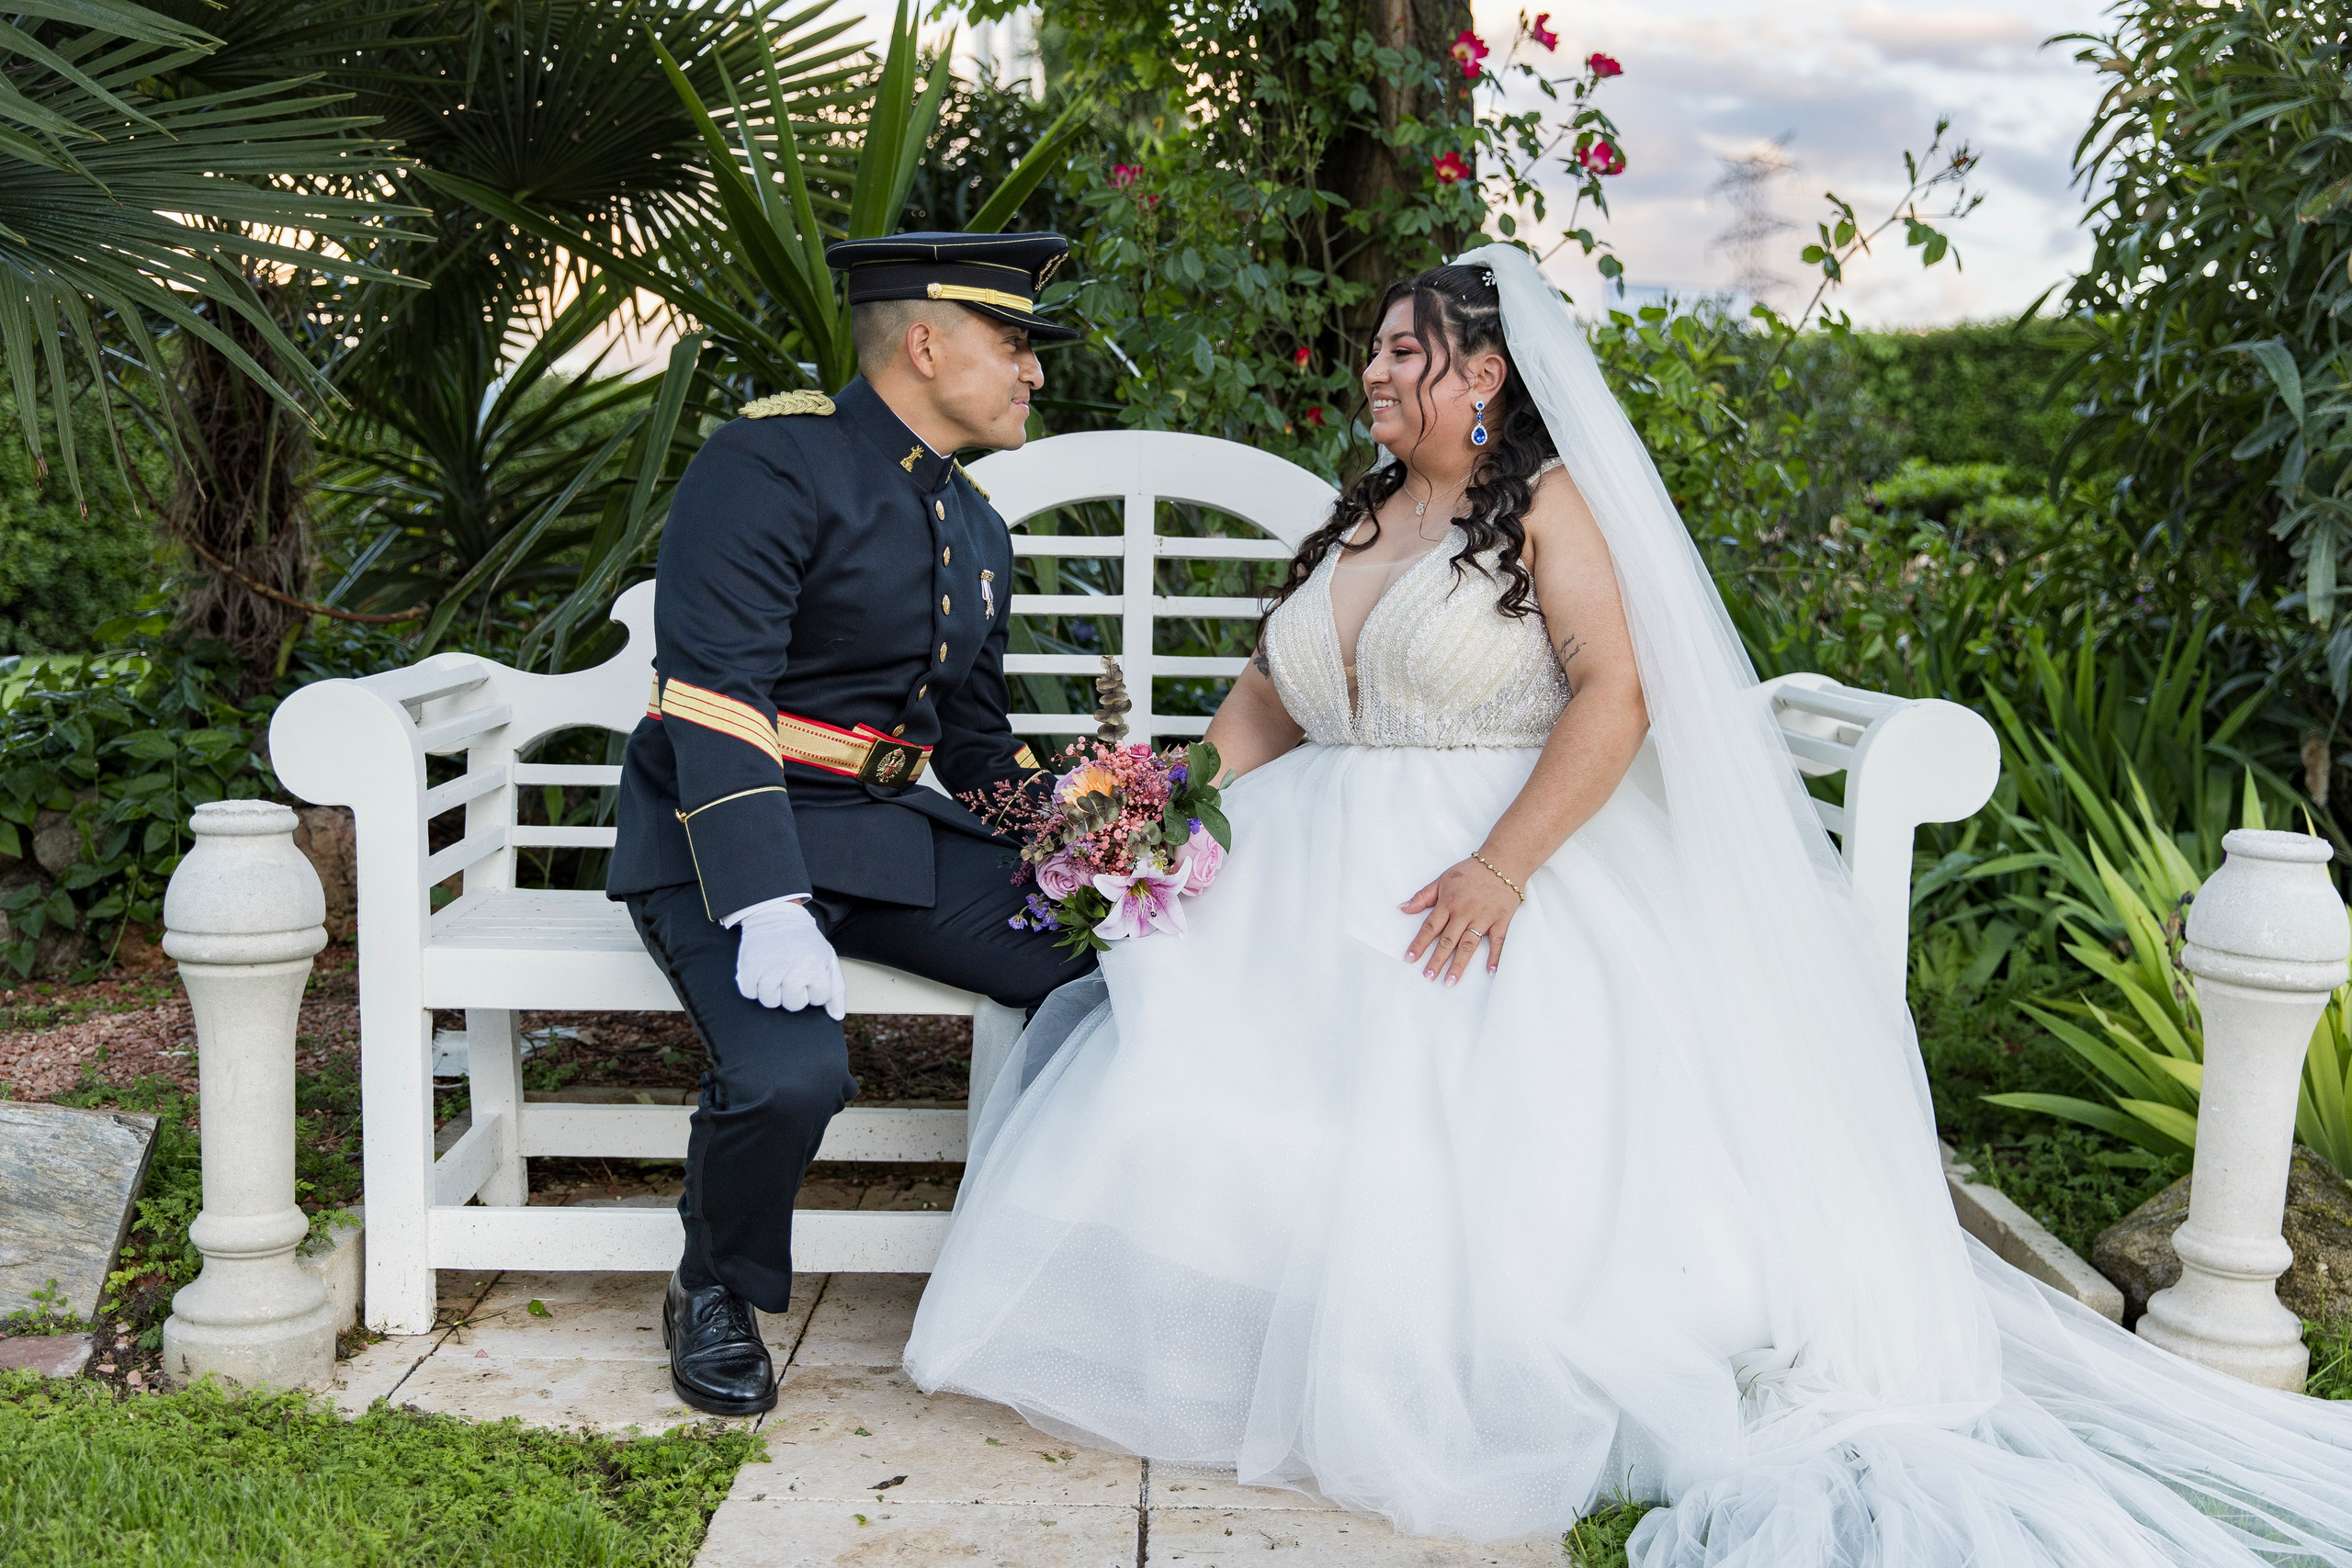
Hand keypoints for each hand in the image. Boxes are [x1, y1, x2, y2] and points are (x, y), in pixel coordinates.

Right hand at [727, 896, 846, 1017]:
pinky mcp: (749, 968)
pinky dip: (753, 986)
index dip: (814, 989)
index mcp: (816, 967)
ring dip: (773, 991)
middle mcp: (793, 970)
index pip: (819, 999)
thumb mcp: (828, 959)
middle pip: (794, 1005)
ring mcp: (769, 969)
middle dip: (793, 993)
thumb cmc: (805, 941)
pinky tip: (761, 971)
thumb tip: (836, 1016)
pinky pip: (750, 993)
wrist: (776, 915)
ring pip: (770, 1002)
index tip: (809, 975)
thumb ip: (836, 989)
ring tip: (776, 973)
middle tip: (791, 973)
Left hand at [1400, 855, 1523, 984]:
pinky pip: (1498, 941)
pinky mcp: (1501, 919)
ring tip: (1450, 981)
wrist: (1503, 861)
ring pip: (1469, 944)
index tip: (1410, 958)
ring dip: (1459, 964)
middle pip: (1448, 940)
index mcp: (1449, 903)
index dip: (1419, 943)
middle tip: (1428, 976)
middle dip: (1437, 959)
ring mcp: (1484, 917)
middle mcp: (1465, 912)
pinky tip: (1490, 971)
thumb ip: (1423, 896)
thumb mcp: (1443, 879)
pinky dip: (1495, 956)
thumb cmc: (1471, 871)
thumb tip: (1403, 908)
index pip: (1430, 927)